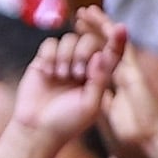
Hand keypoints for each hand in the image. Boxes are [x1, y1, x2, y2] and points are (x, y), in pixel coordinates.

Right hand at [11, 14, 112, 138]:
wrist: (36, 130)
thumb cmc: (67, 122)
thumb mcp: (90, 104)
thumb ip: (100, 80)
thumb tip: (102, 55)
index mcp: (100, 76)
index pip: (112, 53)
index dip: (117, 40)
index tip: (121, 28)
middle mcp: (83, 66)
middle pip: (89, 41)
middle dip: (84, 52)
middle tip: (76, 74)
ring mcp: (63, 61)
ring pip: (70, 39)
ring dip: (66, 55)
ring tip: (60, 76)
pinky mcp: (44, 60)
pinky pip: (50, 43)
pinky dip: (50, 54)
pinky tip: (48, 73)